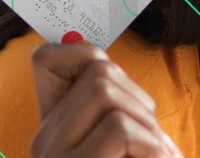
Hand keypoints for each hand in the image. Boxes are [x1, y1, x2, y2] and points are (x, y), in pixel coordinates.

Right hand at [30, 43, 182, 157]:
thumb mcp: (122, 144)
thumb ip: (114, 110)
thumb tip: (101, 59)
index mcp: (55, 127)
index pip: (46, 59)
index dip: (84, 52)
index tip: (116, 79)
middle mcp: (45, 137)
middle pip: (97, 70)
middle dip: (138, 95)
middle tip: (152, 136)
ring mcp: (53, 155)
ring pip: (105, 90)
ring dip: (146, 120)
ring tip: (154, 153)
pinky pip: (119, 129)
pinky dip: (151, 145)